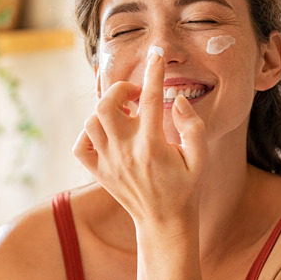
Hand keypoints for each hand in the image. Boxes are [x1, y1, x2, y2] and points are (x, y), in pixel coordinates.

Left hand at [73, 47, 206, 227]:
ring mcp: (108, 162)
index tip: (156, 55)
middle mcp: (126, 152)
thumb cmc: (186, 189)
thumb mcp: (200, 158)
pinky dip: (88, 134)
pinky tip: (106, 134)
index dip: (153, 72)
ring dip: (105, 110)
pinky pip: (80, 146)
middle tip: (135, 95)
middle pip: (106, 105)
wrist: (164, 223)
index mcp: (153, 146)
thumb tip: (176, 100)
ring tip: (124, 115)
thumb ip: (193, 127)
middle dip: (119, 90)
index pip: (149, 99)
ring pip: (91, 122)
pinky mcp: (98, 172)